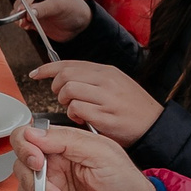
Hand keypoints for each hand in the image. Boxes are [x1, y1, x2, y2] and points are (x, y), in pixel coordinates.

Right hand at [12, 124, 158, 190]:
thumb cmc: (127, 183)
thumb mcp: (101, 153)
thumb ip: (66, 140)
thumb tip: (33, 133)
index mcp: (64, 145)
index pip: (27, 137)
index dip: (25, 149)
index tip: (37, 163)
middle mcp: (54, 165)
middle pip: (21, 168)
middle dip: (38, 185)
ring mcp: (53, 188)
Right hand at [14, 0, 92, 43]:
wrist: (80, 25)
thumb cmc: (75, 8)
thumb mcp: (60, 6)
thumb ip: (43, 9)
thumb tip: (27, 13)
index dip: (25, 0)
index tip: (21, 11)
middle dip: (21, 9)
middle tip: (22, 19)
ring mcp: (33, 2)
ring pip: (20, 8)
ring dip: (20, 17)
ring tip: (24, 23)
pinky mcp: (32, 14)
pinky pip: (22, 18)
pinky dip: (23, 23)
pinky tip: (26, 26)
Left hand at [30, 61, 164, 144]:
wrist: (155, 126)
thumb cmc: (134, 109)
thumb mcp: (116, 85)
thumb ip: (93, 80)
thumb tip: (66, 79)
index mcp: (106, 71)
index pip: (69, 63)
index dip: (47, 68)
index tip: (35, 74)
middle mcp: (105, 80)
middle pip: (65, 75)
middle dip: (56, 88)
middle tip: (61, 99)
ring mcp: (106, 97)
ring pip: (69, 90)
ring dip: (65, 103)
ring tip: (74, 110)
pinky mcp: (105, 115)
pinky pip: (77, 109)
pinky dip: (74, 115)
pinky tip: (82, 120)